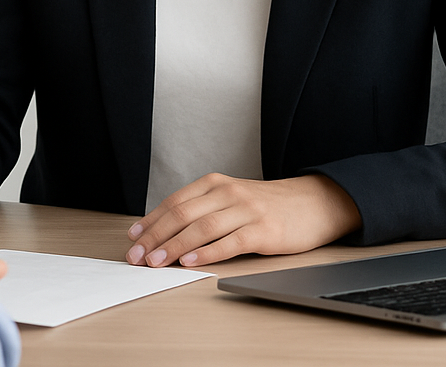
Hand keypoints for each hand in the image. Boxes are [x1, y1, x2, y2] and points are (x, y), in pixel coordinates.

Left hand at [125, 173, 361, 268]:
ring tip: (157, 261)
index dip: (151, 222)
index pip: (174, 203)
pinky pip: (231, 242)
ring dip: (175, 246)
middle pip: (182, 214)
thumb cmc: (266, 206)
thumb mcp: (231, 199)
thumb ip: (202, 210)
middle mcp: (228, 193)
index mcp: (215, 184)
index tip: (132, 239)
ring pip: (202, 228)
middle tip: (137, 256)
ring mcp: (246, 210)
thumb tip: (163, 233)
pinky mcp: (264, 230)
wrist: (313, 203)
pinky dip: (208, 253)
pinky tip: (192, 262)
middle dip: (155, 237)